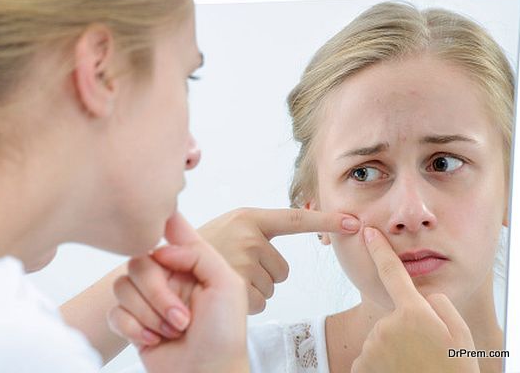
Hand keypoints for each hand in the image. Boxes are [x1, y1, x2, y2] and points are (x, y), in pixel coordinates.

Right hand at [108, 212, 248, 372]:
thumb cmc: (224, 335)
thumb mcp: (227, 285)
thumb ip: (199, 254)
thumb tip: (162, 249)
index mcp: (191, 265)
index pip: (173, 233)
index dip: (162, 221)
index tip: (153, 215)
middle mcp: (168, 278)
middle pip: (139, 262)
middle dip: (157, 292)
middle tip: (181, 317)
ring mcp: (148, 301)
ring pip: (122, 286)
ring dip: (148, 313)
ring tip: (173, 331)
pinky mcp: (132, 323)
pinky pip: (114, 312)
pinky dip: (134, 328)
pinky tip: (154, 340)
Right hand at [200, 207, 359, 312]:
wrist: (164, 266)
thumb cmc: (201, 250)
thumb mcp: (229, 229)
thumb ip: (257, 231)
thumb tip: (299, 223)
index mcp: (250, 217)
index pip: (296, 219)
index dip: (327, 220)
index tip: (355, 221)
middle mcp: (249, 234)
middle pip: (282, 269)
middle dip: (264, 275)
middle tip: (235, 268)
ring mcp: (243, 258)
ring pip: (271, 287)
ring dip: (252, 289)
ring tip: (227, 277)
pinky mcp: (237, 282)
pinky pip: (259, 302)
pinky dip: (245, 302)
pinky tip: (225, 291)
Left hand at [351, 227, 479, 372]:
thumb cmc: (452, 371)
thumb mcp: (459, 334)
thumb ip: (439, 306)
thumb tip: (422, 297)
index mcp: (414, 313)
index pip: (392, 272)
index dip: (380, 250)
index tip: (369, 234)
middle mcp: (388, 325)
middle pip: (392, 318)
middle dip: (405, 331)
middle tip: (425, 352)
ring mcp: (373, 346)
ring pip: (382, 340)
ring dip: (394, 350)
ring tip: (414, 366)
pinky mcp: (361, 365)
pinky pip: (371, 358)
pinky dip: (381, 365)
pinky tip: (398, 372)